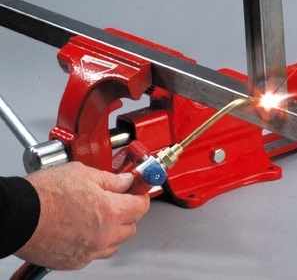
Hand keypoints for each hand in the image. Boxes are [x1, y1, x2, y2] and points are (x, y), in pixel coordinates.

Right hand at [15, 162, 149, 270]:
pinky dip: (94, 243)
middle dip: (127, 213)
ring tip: (98, 216)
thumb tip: (125, 181)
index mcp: (111, 212)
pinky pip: (94, 254)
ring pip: (114, 244)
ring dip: (112, 231)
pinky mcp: (73, 262)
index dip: (140, 195)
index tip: (137, 190)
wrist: (17, 215)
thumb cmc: (44, 195)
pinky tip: (83, 230)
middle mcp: (104, 235)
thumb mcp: (83, 173)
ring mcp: (89, 251)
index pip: (141, 206)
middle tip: (117, 201)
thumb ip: (111, 179)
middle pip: (130, 227)